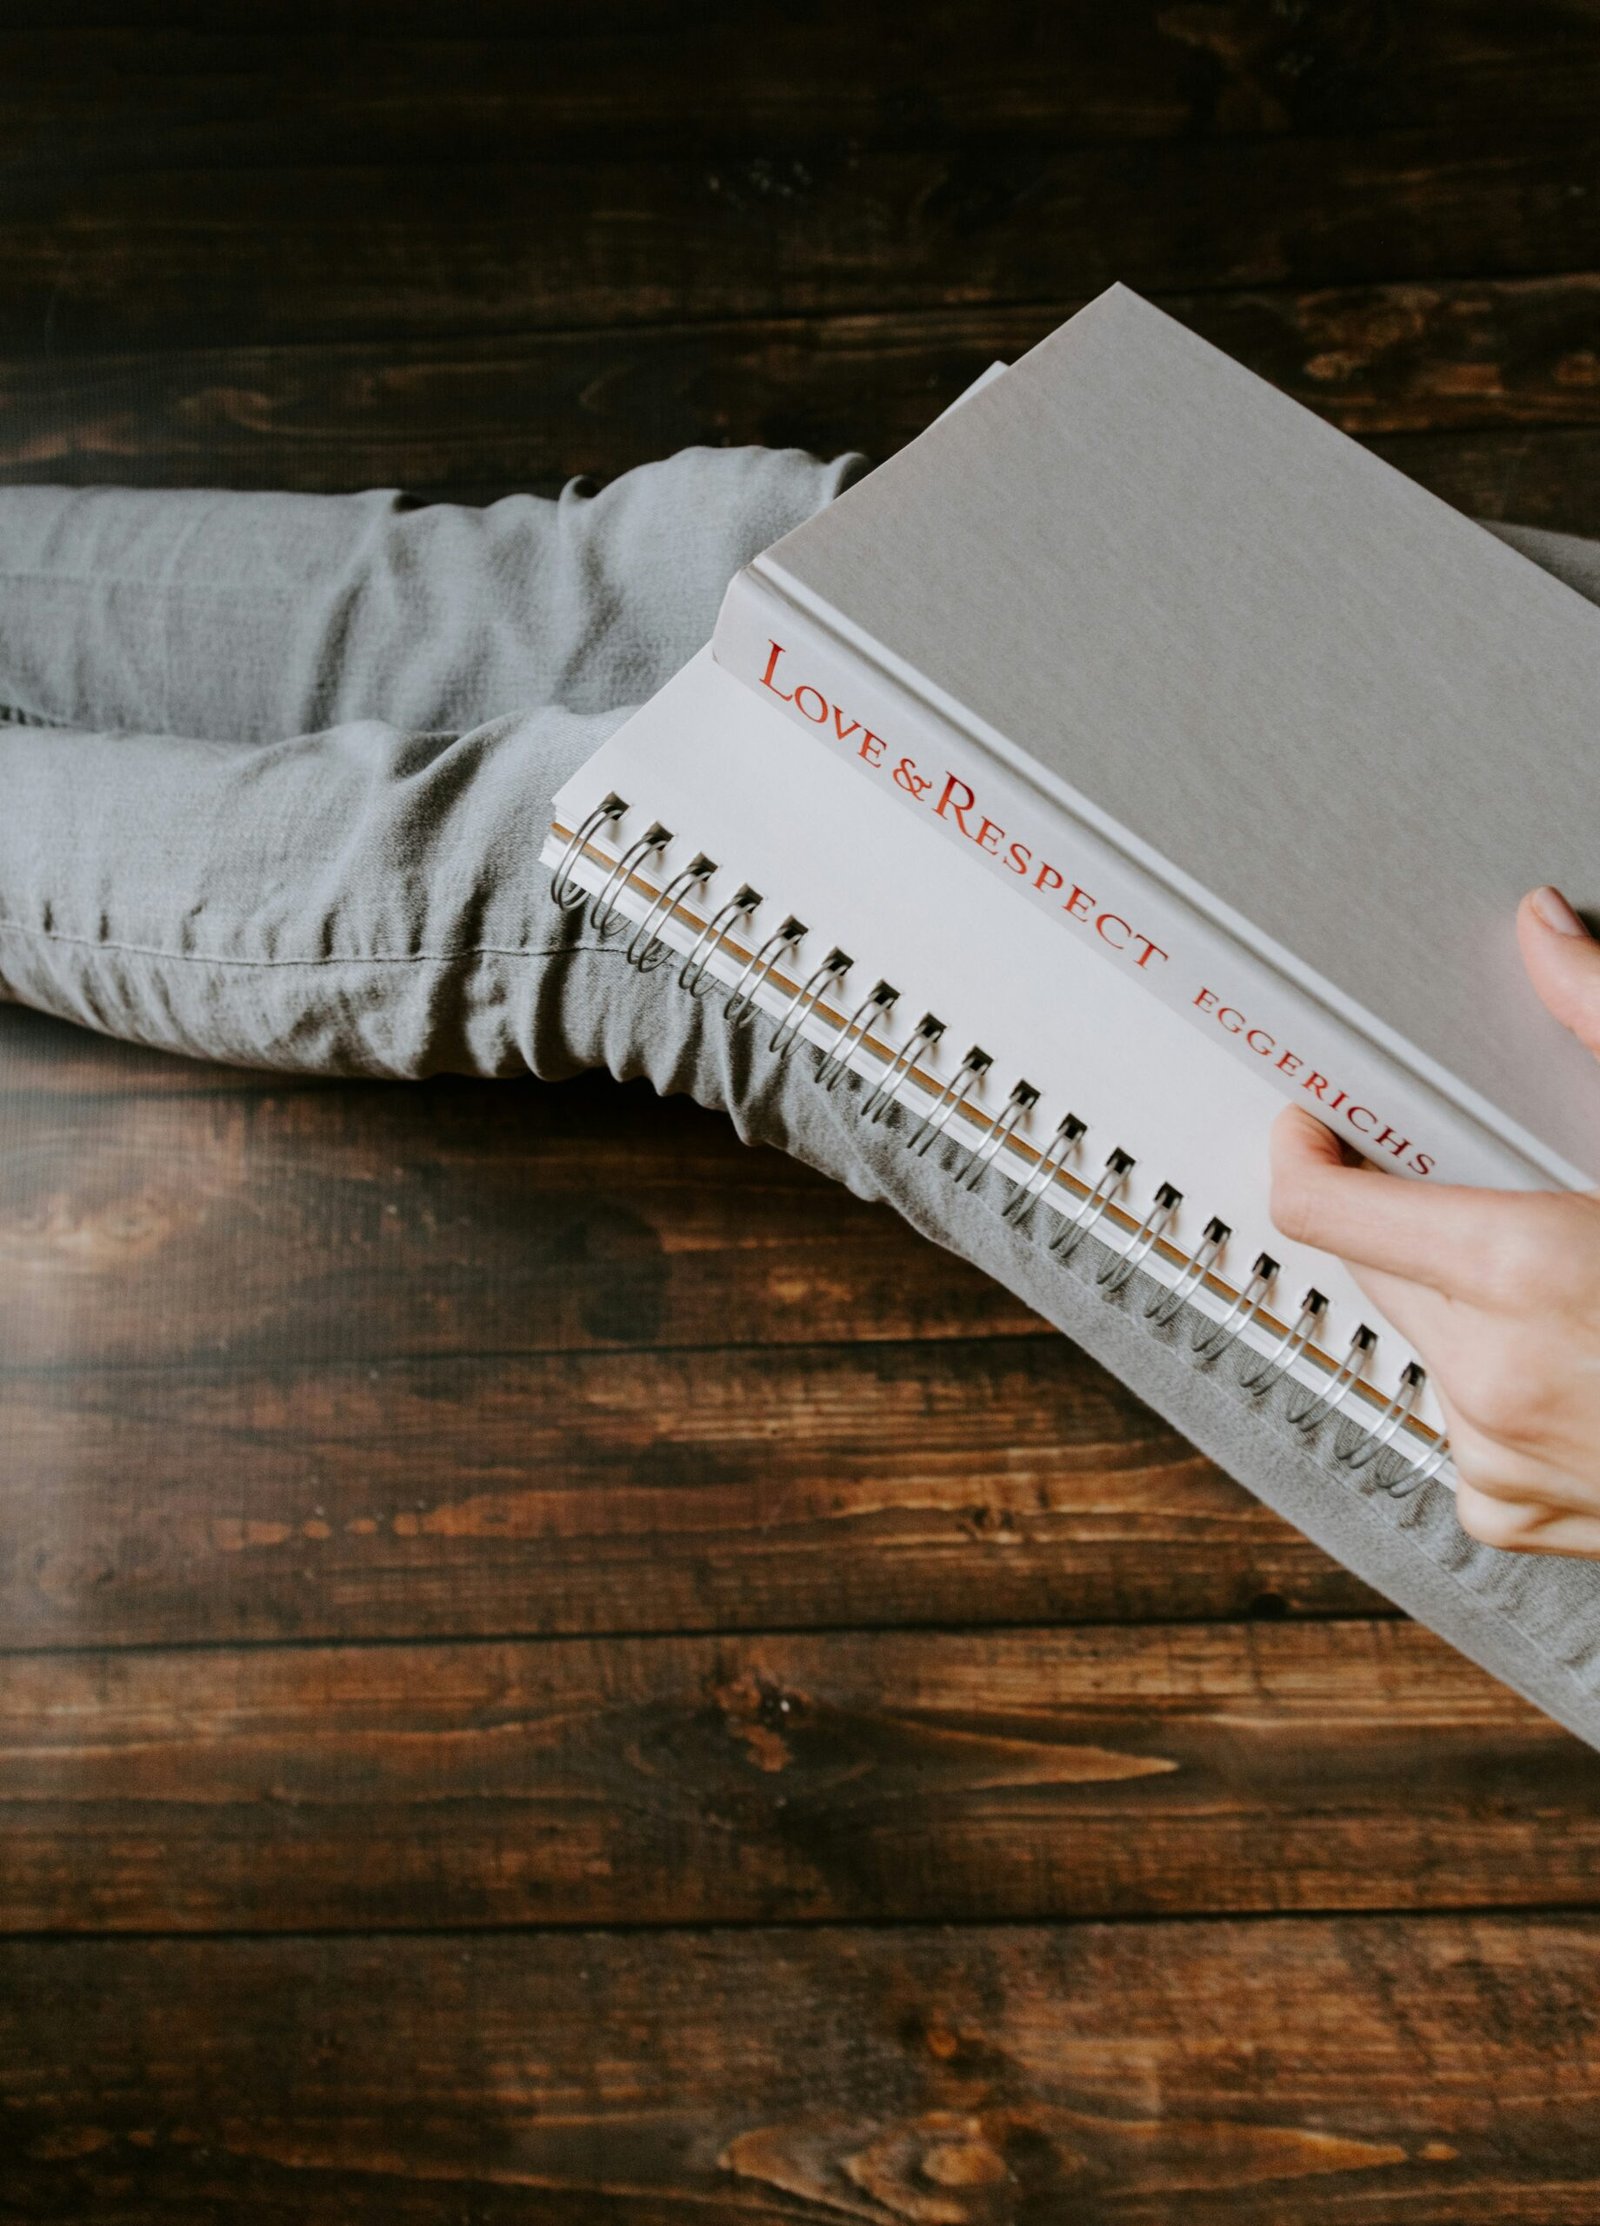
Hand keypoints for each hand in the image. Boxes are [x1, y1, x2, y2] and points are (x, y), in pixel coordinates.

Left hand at [1269, 886, 1599, 1555]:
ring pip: (1423, 1339)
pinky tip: (1583, 1367)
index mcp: (1521, 1272)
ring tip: (1580, 1291)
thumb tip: (1544, 934)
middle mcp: (1488, 1375)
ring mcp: (1495, 1455)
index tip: (1316, 1125)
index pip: (1322, 1206)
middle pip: (1374, 1263)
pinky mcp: (1511, 1512)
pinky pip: (1462, 1425)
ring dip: (1466, 1305)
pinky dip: (1499, 1390)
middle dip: (1412, 1215)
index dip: (1308, 1152)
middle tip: (1507, 1191)